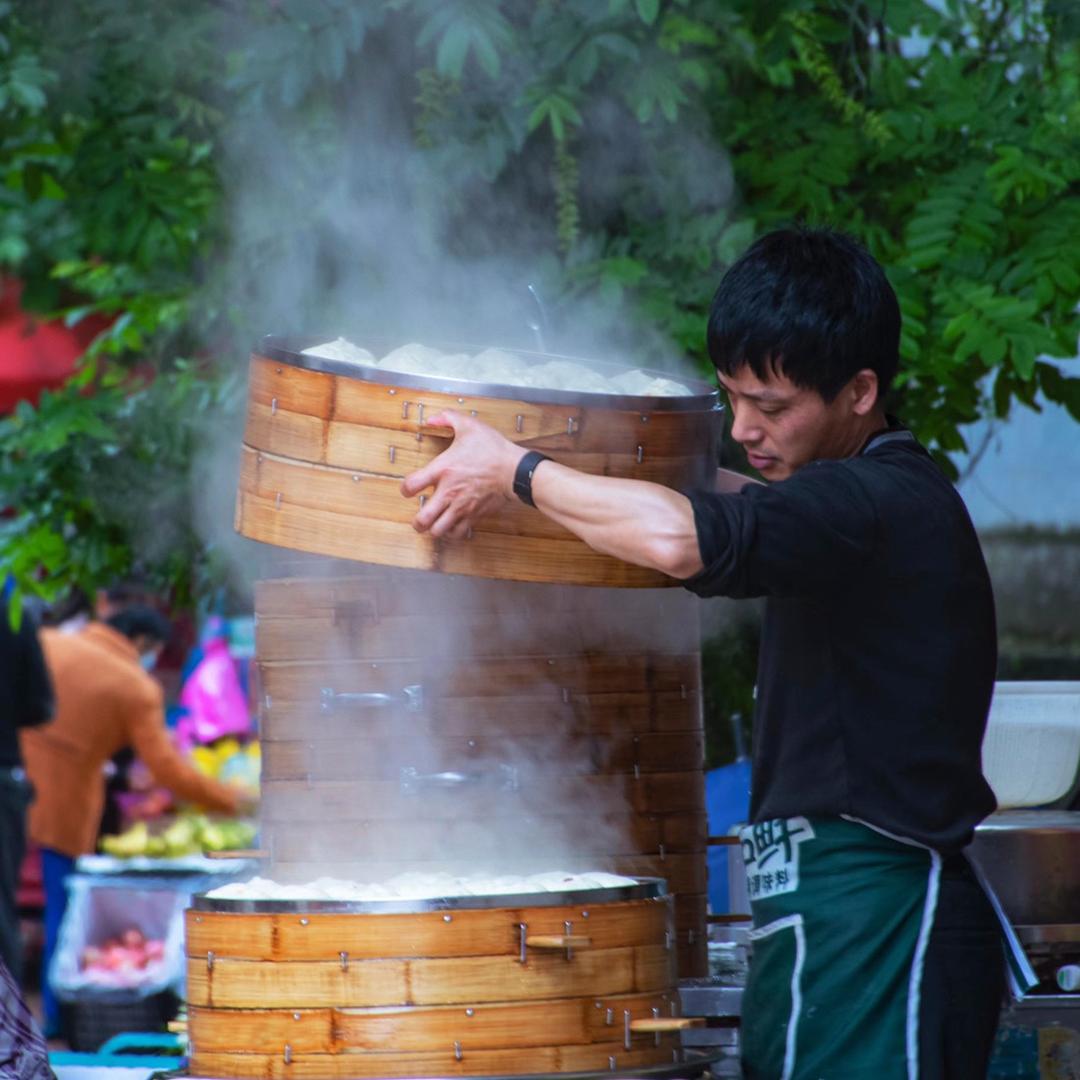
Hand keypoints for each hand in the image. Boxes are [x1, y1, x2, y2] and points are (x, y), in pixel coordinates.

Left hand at [401, 411, 522, 538]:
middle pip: (423, 519)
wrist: (515, 470)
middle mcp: (448, 492)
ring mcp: (461, 507)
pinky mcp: (474, 515)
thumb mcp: (469, 426)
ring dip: (433, 529)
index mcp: (442, 470)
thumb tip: (431, 419)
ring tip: (434, 524)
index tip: (410, 489)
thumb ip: (447, 418)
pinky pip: (458, 533)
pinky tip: (451, 526)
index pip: (411, 486)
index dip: (405, 490)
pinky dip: (452, 533)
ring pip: (438, 530)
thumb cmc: (493, 449)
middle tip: (419, 518)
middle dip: (417, 521)